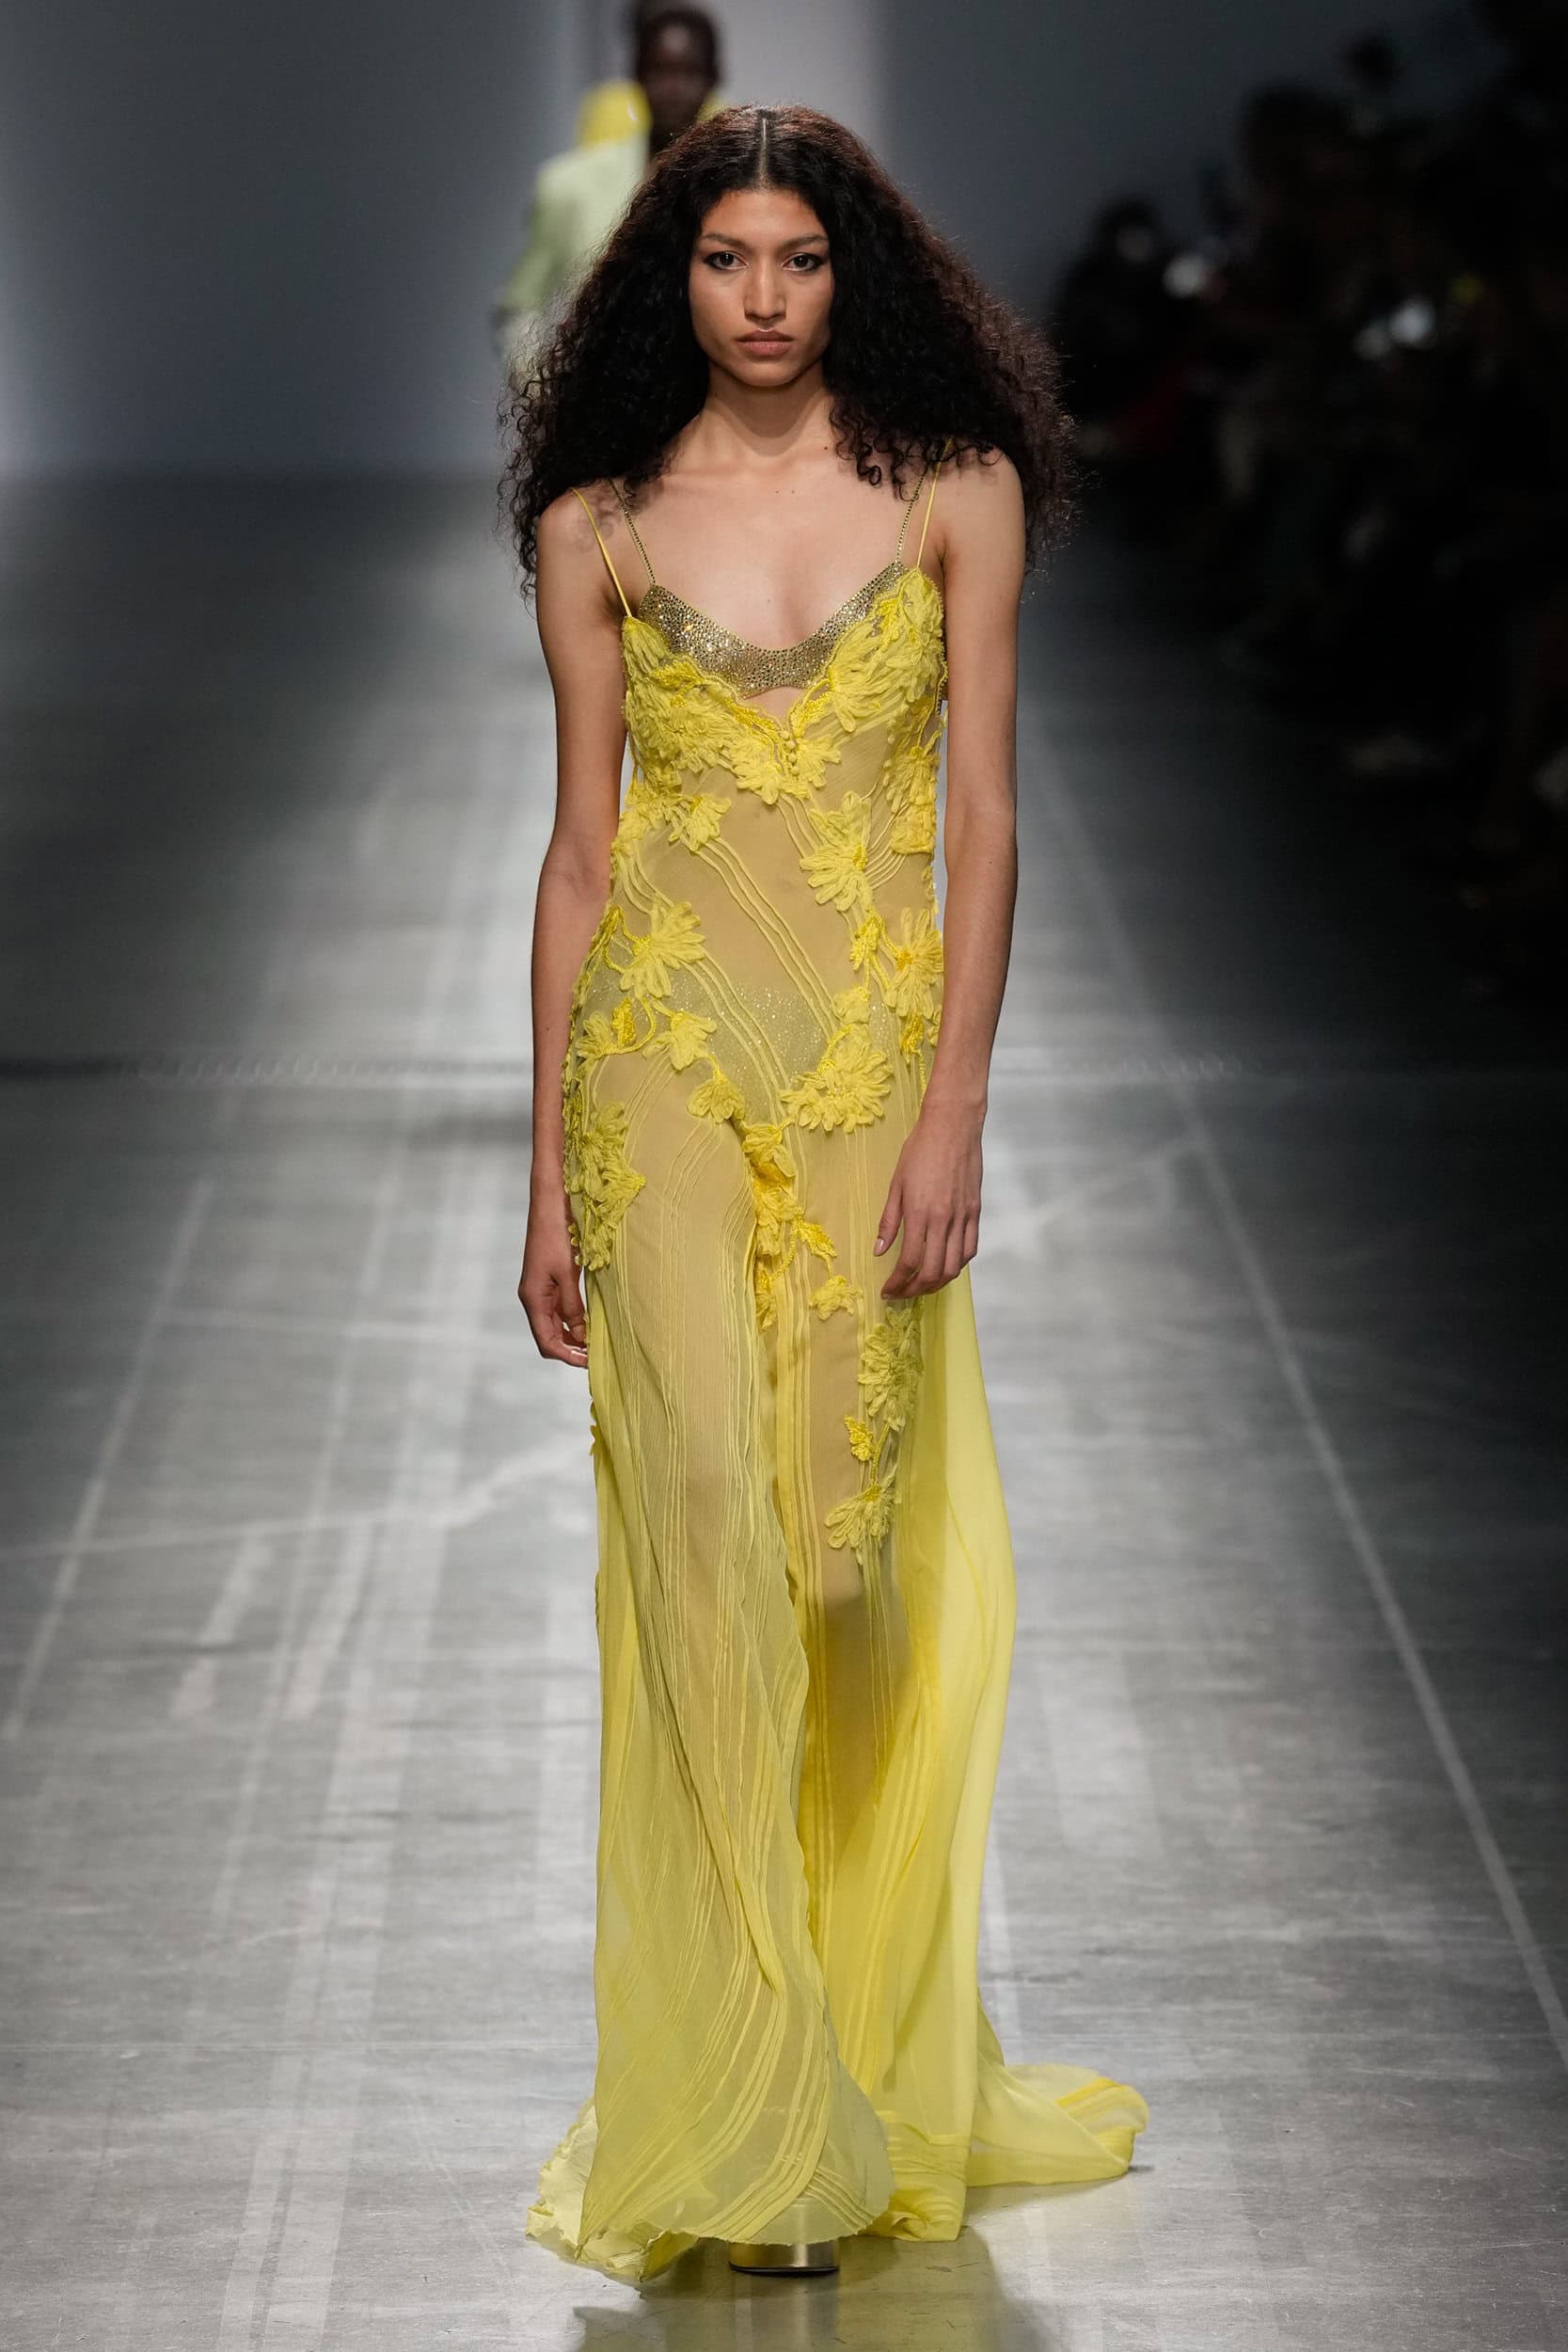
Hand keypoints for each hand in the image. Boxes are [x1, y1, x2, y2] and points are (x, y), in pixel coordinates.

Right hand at [518, 1190, 588, 1365]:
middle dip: (570, 1349)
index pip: (546, 1341)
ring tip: (595, 1343)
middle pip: (548, 1336)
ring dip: (572, 1336)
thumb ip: (573, 1306)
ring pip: (553, 1324)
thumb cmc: (557, 1234)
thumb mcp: (568, 1274)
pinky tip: (587, 1322)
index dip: (567, 1356)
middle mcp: (532, 1298)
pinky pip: (557, 1309)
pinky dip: (571, 1320)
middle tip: (596, 1357)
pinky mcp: (546, 1281)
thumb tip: (581, 1335)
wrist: (549, 1204)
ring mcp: (538, 1290)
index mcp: (533, 1299)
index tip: (589, 1363)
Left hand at [874, 1097, 982, 1298]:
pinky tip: (945, 1265)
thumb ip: (889, 1220)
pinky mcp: (975, 1212)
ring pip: (954, 1266)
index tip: (888, 1290)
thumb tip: (880, 1249)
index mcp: (920, 1213)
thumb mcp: (896, 1184)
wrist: (953, 1126)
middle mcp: (944, 1220)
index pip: (909, 1262)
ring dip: (937, 1283)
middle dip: (915, 1289)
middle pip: (933, 1271)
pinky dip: (957, 1265)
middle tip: (902, 1293)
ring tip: (922, 1285)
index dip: (898, 1283)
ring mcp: (963, 1217)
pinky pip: (970, 1249)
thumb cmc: (920, 1149)